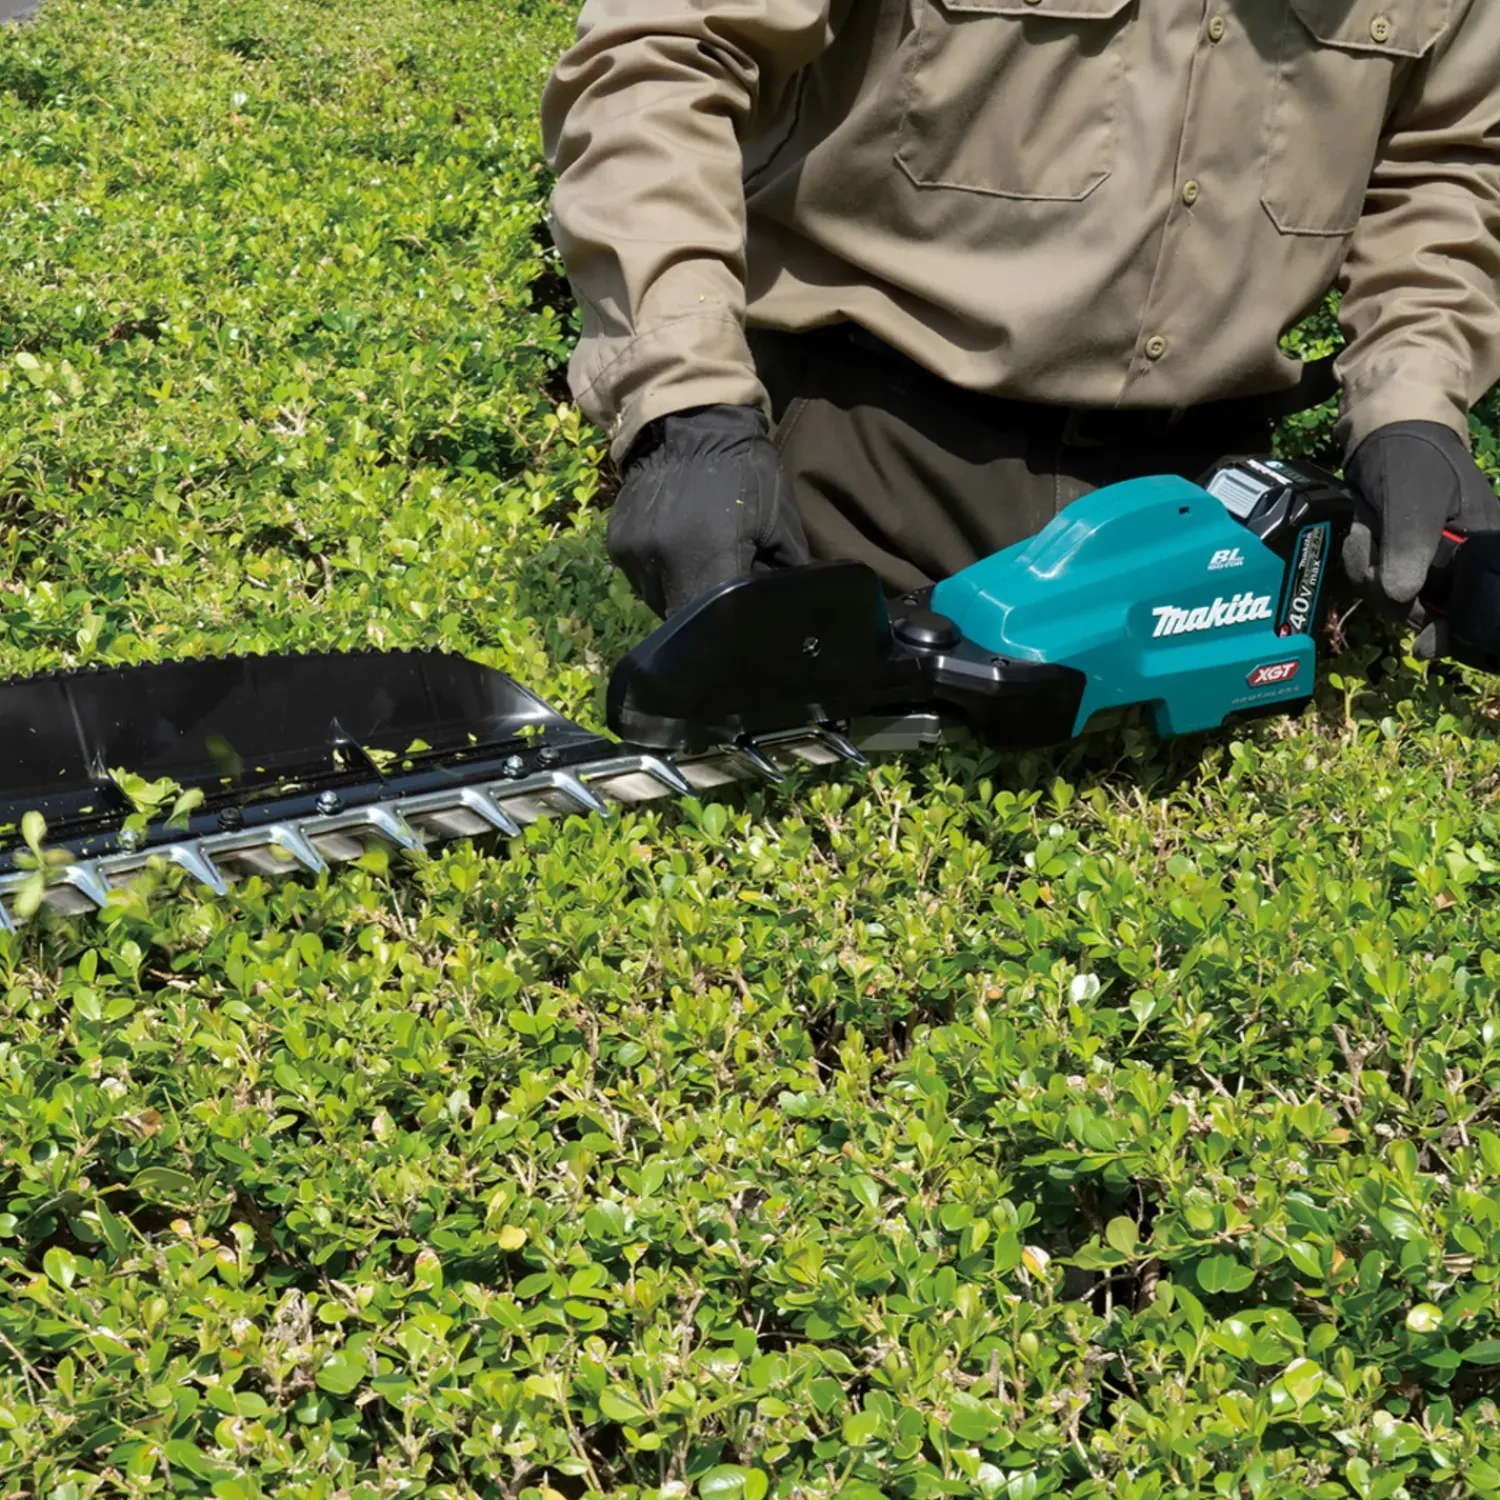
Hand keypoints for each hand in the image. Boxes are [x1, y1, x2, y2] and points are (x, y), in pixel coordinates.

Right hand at [608, 403, 808, 617]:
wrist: (688, 422)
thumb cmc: (745, 471)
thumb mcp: (779, 521)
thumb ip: (780, 572)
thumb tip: (777, 612)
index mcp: (709, 556)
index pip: (713, 619)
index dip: (726, 627)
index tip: (736, 621)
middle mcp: (663, 560)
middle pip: (682, 614)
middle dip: (702, 609)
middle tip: (720, 590)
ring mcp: (634, 553)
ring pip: (658, 598)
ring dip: (678, 590)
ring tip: (696, 563)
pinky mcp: (616, 542)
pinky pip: (640, 575)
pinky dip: (659, 570)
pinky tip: (675, 544)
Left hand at [1343, 420, 1499, 658]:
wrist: (1388, 438)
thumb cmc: (1415, 459)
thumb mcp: (1415, 496)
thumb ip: (1410, 544)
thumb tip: (1401, 595)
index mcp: (1484, 553)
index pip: (1476, 613)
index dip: (1451, 633)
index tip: (1426, 644)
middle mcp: (1461, 567)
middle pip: (1426, 615)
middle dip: (1390, 586)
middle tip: (1372, 540)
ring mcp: (1427, 568)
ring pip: (1393, 601)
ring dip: (1369, 568)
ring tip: (1368, 527)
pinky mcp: (1399, 563)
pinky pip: (1374, 585)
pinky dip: (1361, 561)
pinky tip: (1362, 532)